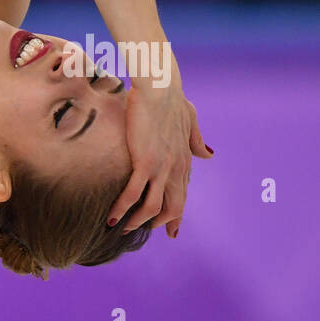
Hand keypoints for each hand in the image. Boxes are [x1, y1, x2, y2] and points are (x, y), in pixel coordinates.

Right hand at [107, 87, 212, 236]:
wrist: (161, 88)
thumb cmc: (172, 99)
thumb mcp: (190, 120)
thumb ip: (197, 140)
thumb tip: (209, 155)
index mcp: (185, 160)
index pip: (183, 195)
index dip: (177, 216)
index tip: (172, 231)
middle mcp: (177, 168)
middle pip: (172, 208)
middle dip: (159, 225)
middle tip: (140, 232)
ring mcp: (162, 167)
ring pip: (153, 208)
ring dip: (136, 222)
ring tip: (120, 228)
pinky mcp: (145, 162)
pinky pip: (133, 194)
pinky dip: (121, 209)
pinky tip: (110, 218)